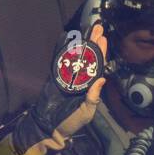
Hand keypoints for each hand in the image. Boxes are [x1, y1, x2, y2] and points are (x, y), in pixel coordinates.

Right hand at [17, 24, 108, 154]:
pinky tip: (67, 39)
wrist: (49, 127)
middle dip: (93, 42)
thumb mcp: (86, 113)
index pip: (97, 66)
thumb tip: (102, 80)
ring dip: (81, 43)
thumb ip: (93, 98)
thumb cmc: (70, 122)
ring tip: (86, 29)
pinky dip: (62, 50)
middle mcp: (80, 79)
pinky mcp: (55, 77)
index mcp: (90, 86)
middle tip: (98, 27)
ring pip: (75, 56)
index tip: (104, 38)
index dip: (101, 52)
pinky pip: (60, 61)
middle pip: (88, 57)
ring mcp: (67, 77)